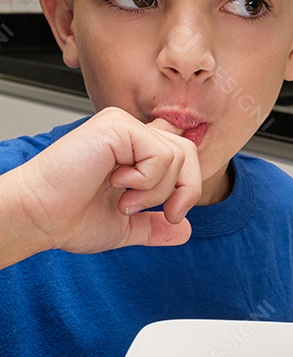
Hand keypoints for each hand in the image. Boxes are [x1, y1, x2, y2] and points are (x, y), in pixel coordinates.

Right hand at [0, 108, 202, 265]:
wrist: (39, 217)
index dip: (187, 183)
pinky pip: (160, 154)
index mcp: (133, 151)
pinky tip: (116, 183)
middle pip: (188, 152)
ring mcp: (123, 126)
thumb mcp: (125, 227)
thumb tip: (185, 230)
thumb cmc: (69, 217)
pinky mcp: (116, 125)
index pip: (182, 153)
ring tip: (123, 201)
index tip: (171, 214)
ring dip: (156, 191)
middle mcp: (130, 133)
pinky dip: (146, 180)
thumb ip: (154, 226)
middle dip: (185, 191)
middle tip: (165, 215)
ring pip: (177, 155)